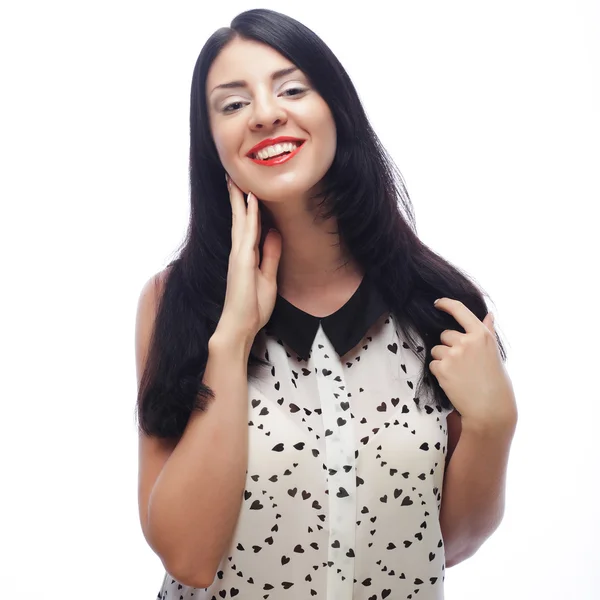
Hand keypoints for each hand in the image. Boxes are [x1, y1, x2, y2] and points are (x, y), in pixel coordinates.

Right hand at [215, 174, 281, 345]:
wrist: (242, 326)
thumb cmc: (253, 307)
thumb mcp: (269, 277)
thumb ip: (271, 256)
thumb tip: (275, 233)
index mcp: (247, 257)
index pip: (249, 227)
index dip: (249, 208)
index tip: (249, 190)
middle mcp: (240, 252)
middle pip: (241, 219)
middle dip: (238, 197)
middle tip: (235, 176)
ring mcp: (239, 256)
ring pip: (241, 221)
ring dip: (240, 199)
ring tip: (238, 179)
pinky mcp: (240, 261)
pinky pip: (246, 233)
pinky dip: (248, 215)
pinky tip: (250, 200)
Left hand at [430, 298, 516, 431]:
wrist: (490, 410)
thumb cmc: (496, 383)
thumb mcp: (494, 353)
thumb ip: (487, 332)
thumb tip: (488, 315)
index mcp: (482, 335)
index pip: (460, 310)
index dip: (446, 304)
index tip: (438, 303)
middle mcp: (466, 341)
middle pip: (445, 335)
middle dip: (449, 346)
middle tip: (463, 364)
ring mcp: (453, 354)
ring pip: (437, 350)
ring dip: (443, 360)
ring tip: (460, 375)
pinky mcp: (442, 368)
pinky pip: (433, 364)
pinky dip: (440, 372)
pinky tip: (454, 382)